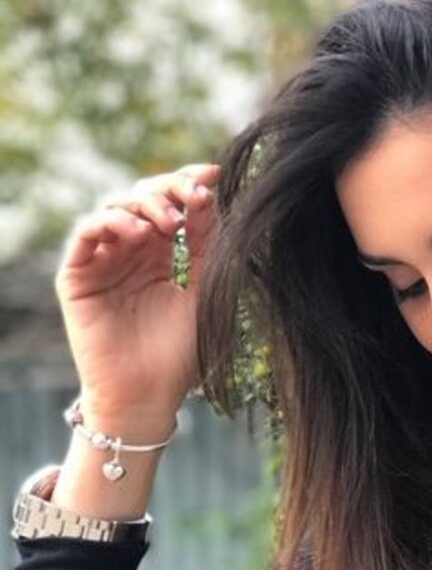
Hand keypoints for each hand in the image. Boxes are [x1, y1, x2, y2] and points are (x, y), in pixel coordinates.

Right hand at [55, 164, 219, 432]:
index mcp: (162, 253)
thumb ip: (208, 245)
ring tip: (169, 225)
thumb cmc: (181, 350)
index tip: (213, 175)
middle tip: (194, 198)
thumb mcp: (204, 288)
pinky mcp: (77, 276)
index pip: (171, 204)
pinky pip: (85, 234)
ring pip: (113, 208)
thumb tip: (216, 195)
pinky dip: (110, 223)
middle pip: (143, 198)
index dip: (188, 184)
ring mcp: (103, 261)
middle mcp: (130, 251)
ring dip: (143, 206)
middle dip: (170, 190)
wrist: (150, 393)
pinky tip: (139, 235)